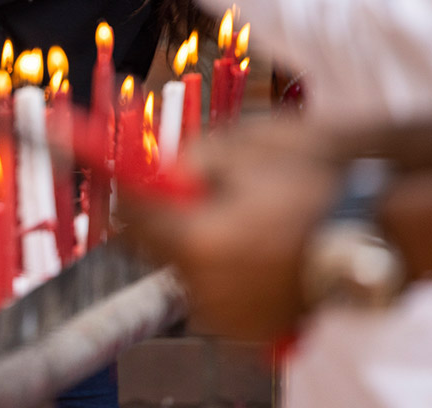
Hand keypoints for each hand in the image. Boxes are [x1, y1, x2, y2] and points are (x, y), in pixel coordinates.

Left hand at [120, 118, 341, 341]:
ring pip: (182, 273)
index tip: (115, 177)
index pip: (132, 217)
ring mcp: (227, 313)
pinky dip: (218, 274)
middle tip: (182, 198)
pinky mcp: (248, 329)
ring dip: (190, 248)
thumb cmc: (307, 189)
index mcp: (195, 241)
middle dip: (159, 221)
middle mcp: (205, 285)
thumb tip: (161, 166)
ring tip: (233, 224)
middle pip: (152, 249)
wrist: (367, 231)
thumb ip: (188, 159)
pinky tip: (247, 251)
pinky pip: (213, 296)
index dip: (122, 192)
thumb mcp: (241, 153)